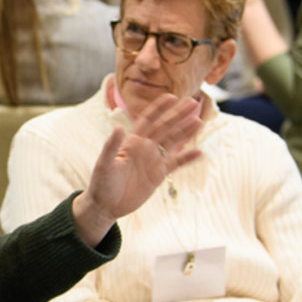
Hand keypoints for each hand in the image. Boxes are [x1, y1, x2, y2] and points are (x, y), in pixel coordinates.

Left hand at [72, 94, 203, 245]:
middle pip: (165, 127)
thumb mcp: (104, 164)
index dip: (159, 108)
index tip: (171, 96)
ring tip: (199, 121)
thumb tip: (118, 128)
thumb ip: (112, 146)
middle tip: (193, 102)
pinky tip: (200, 152)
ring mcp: (152, 160)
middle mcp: (144, 147)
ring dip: (186, 132)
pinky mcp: (158, 175)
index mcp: (131, 142)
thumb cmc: (101, 183)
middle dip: (178, 115)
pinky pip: (176, 163)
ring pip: (173, 142)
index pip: (148, 120)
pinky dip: (187, 158)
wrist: (106, 205)